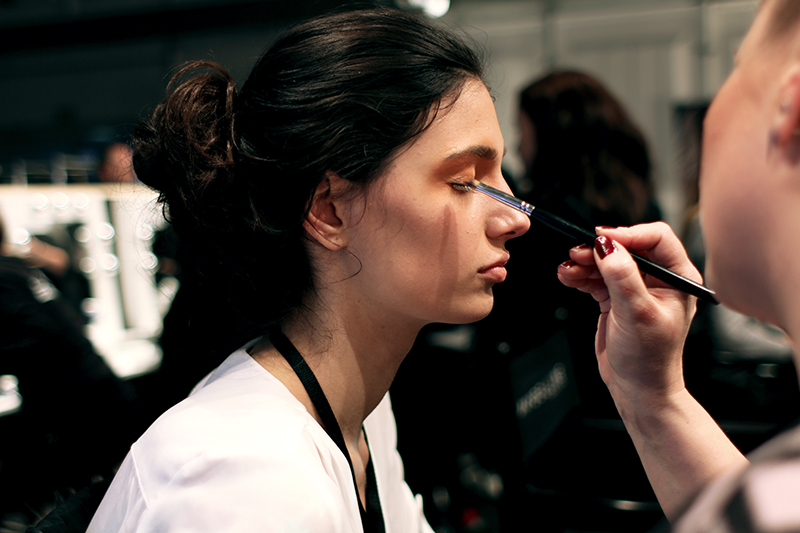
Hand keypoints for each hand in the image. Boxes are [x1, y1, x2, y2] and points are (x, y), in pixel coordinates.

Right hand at [557, 222, 698, 406]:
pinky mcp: (615, 298)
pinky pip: (595, 278)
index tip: (603, 238)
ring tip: (568, 268)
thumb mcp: (637, 313)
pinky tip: (568, 276)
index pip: (656, 238)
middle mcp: (658, 279)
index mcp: (677, 277)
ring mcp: (635, 288)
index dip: (628, 234)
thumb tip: (606, 245)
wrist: (637, 389)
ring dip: (585, 262)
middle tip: (578, 252)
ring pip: (607, 261)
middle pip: (626, 247)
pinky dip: (580, 275)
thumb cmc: (650, 359)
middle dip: (600, 249)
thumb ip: (622, 277)